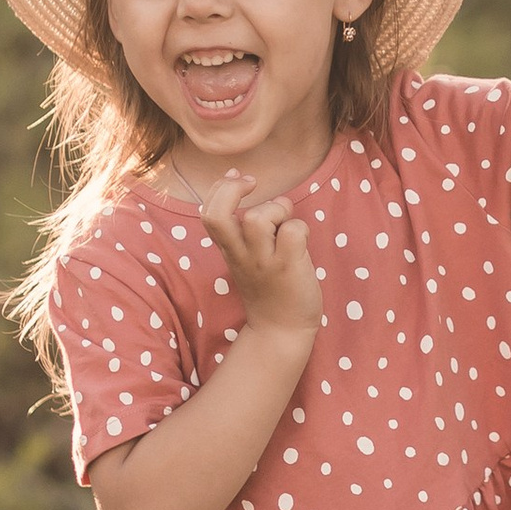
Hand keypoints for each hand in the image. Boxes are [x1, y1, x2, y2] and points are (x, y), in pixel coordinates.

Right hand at [198, 166, 323, 339]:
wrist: (281, 331)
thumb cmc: (270, 288)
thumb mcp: (248, 257)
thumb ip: (250, 227)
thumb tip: (265, 191)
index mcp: (230, 250)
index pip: (208, 213)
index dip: (221, 188)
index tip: (238, 178)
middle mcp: (242, 254)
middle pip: (219, 214)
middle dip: (234, 189)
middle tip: (254, 187)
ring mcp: (264, 261)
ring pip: (258, 218)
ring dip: (276, 210)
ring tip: (284, 226)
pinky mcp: (288, 267)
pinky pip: (293, 231)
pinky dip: (301, 229)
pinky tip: (301, 243)